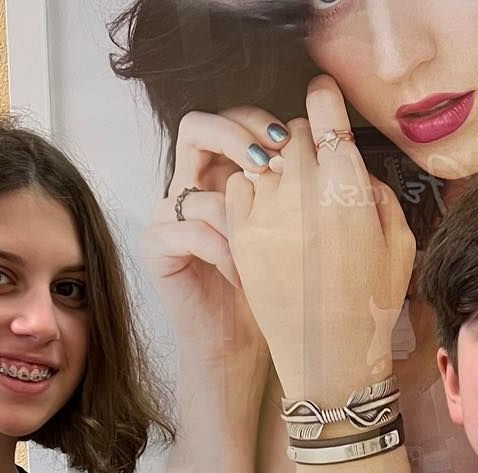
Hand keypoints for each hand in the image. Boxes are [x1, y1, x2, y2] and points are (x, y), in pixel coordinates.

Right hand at [141, 105, 291, 371]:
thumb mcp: (290, 231)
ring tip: (262, 243)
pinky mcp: (156, 247)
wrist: (240, 346)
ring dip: (234, 213)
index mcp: (221, 174)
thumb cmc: (271, 292)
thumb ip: (293, 187)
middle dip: (235, 136)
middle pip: (196, 126)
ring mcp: (168, 216)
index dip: (258, 122)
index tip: (292, 143)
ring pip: (191, 184)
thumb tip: (322, 142)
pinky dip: (220, 251)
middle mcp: (190, 187)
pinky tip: (242, 276)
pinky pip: (186, 230)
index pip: (230, 120)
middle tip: (268, 163)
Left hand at [225, 75, 415, 399]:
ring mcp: (268, 212)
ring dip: (277, 169)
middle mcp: (304, 190)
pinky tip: (269, 215)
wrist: (329, 357)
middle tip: (312, 171)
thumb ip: (377, 192)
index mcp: (347, 187)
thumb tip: (352, 166)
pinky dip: (251, 190)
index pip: (324, 114)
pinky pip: (238, 186)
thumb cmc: (370, 303)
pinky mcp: (241, 234)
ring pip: (264, 159)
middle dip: (304, 145)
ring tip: (290, 200)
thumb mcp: (398, 244)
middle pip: (293, 134)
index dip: (323, 103)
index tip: (322, 103)